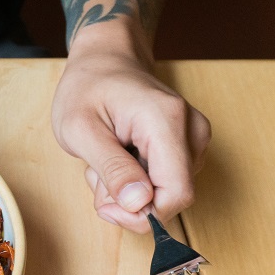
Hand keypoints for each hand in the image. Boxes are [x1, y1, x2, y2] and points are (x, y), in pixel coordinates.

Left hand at [51, 50, 210, 232]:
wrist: (104, 59)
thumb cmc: (87, 88)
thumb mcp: (80, 129)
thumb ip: (111, 168)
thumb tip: (138, 204)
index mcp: (166, 122)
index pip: (177, 194)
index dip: (143, 215)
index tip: (107, 207)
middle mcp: (192, 130)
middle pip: (173, 197)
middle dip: (129, 201)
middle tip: (96, 174)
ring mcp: (195, 137)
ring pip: (167, 193)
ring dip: (129, 189)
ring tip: (106, 157)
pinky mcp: (189, 144)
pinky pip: (166, 181)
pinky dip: (138, 179)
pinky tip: (120, 155)